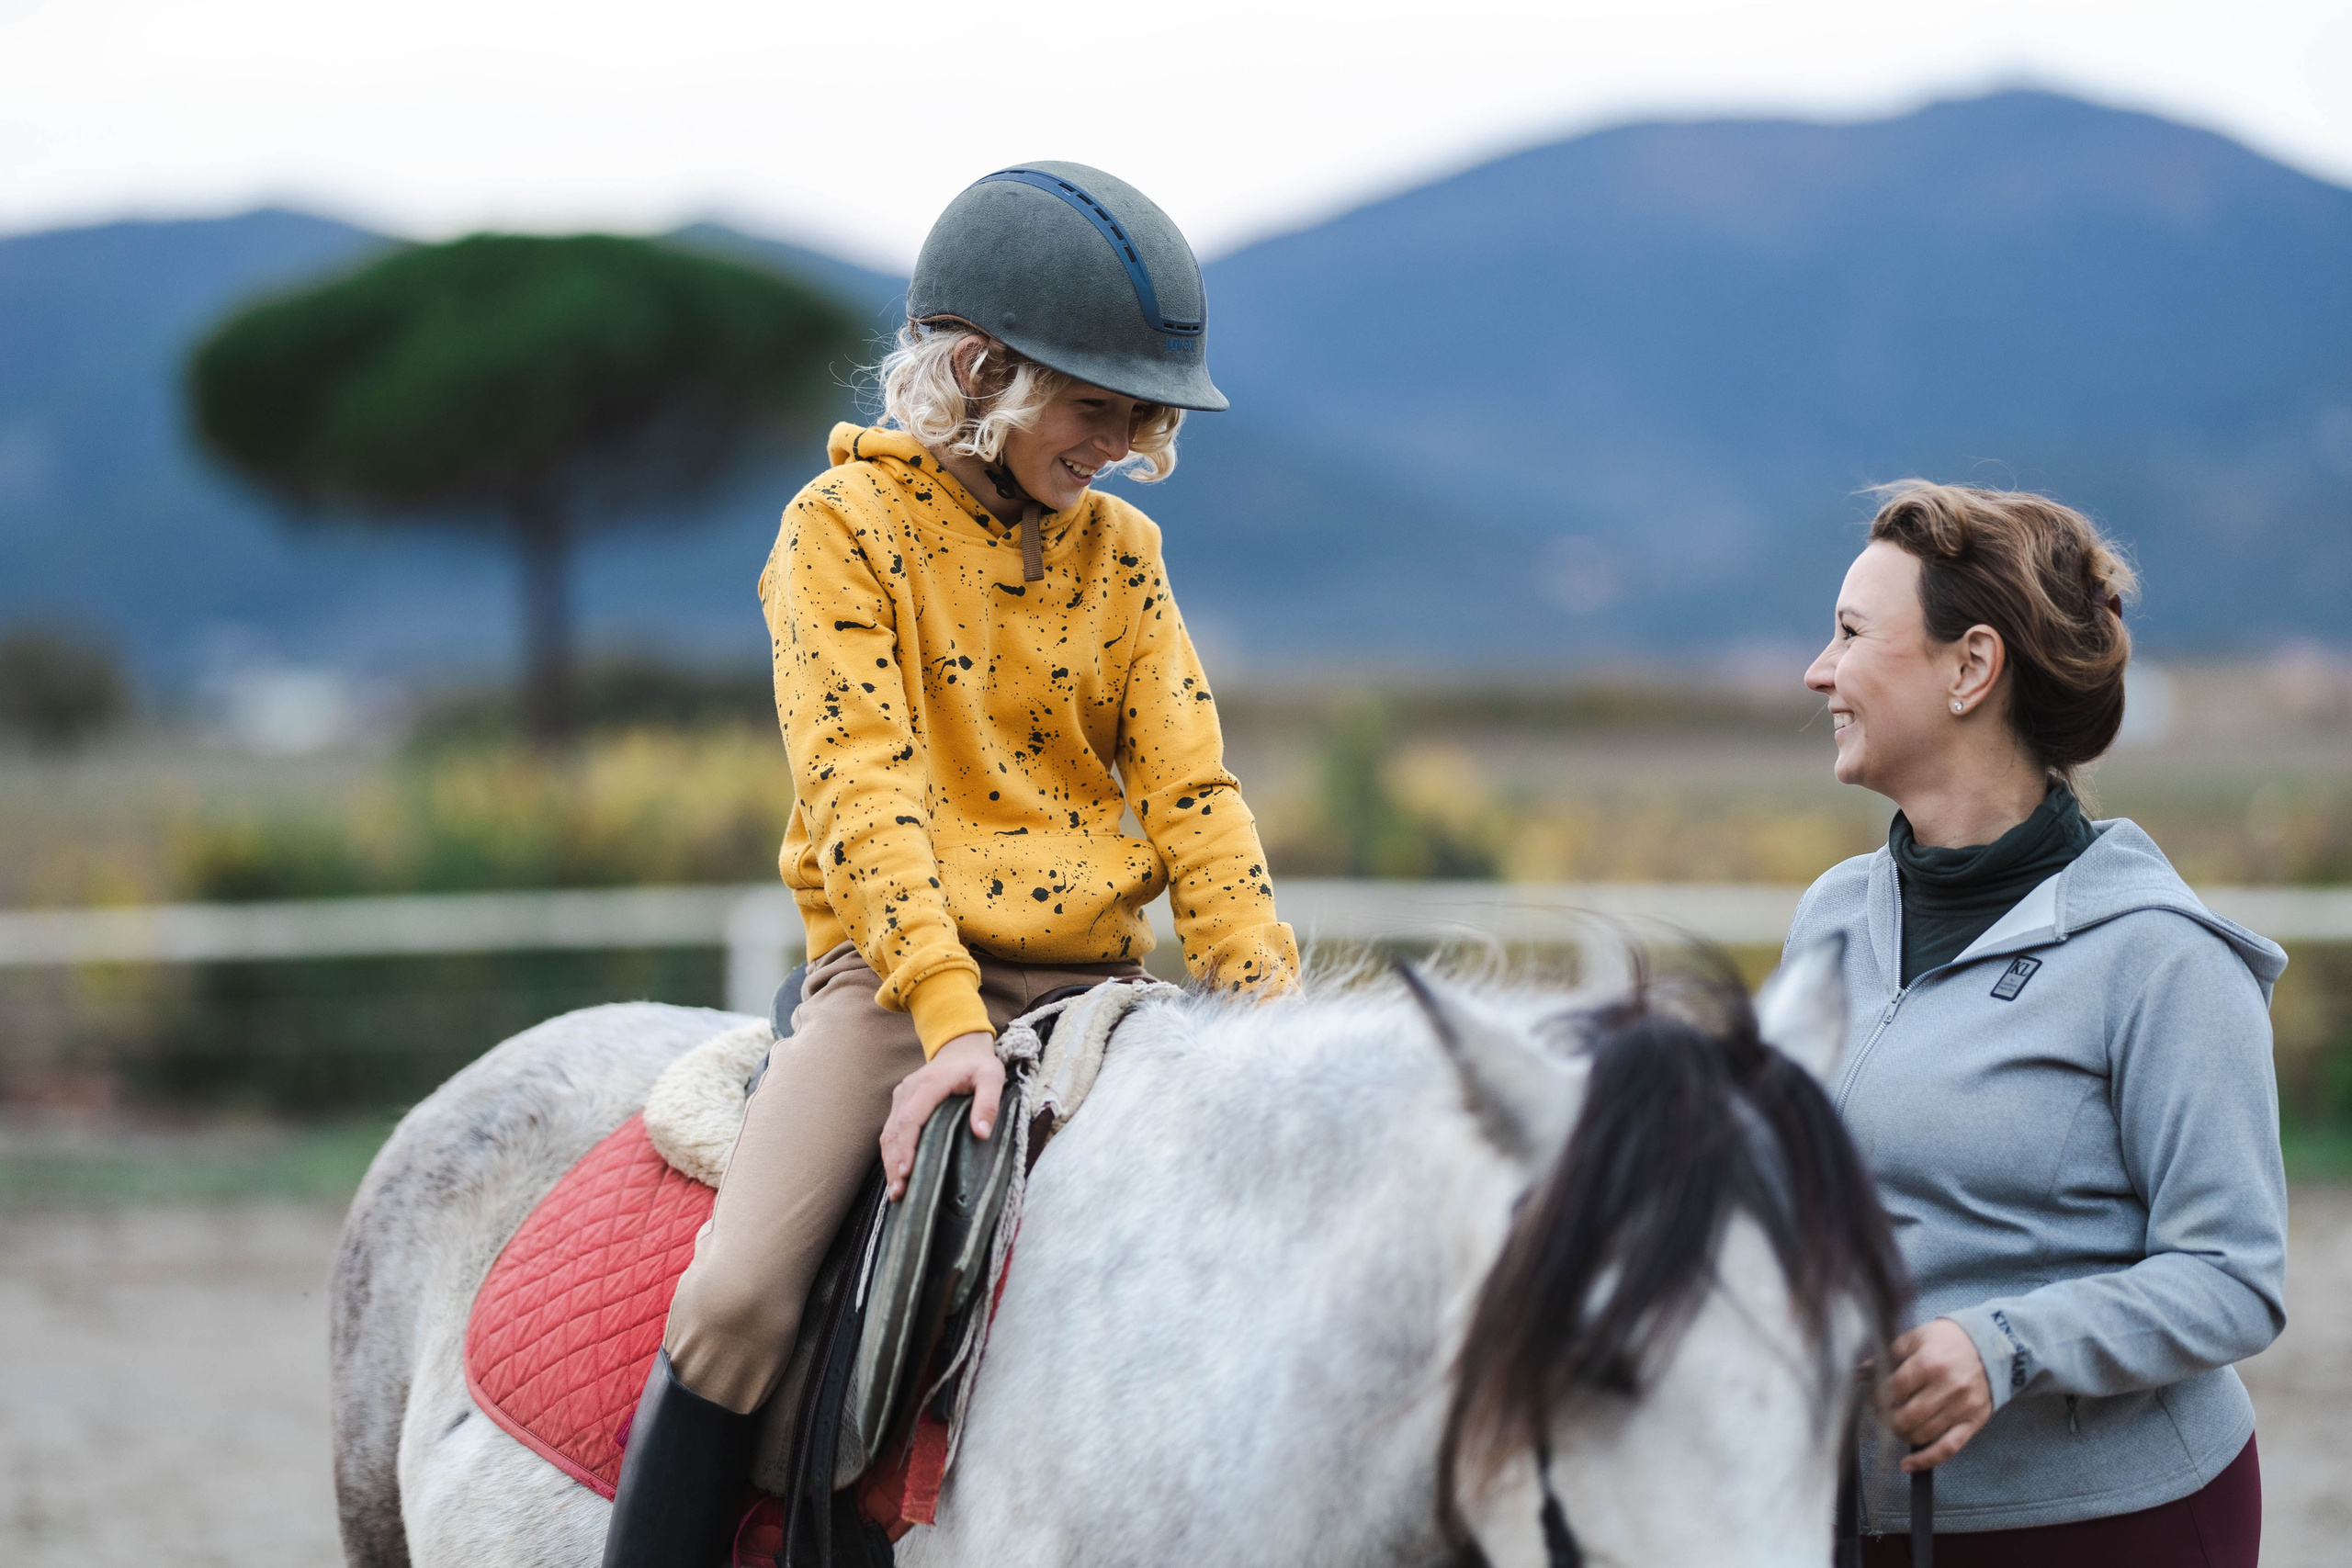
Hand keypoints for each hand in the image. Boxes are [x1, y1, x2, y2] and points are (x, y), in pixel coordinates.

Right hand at [878, 1032, 1001, 1200]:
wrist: (961, 1046)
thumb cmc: (978, 1065)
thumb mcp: (992, 1078)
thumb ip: (988, 1103)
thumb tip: (981, 1133)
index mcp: (930, 1083)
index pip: (911, 1119)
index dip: (907, 1147)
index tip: (907, 1172)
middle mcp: (909, 1090)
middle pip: (895, 1131)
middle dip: (895, 1163)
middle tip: (900, 1193)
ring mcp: (902, 1096)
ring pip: (889, 1133)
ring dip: (890, 1162)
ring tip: (896, 1192)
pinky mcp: (901, 1103)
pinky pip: (892, 1131)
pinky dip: (892, 1153)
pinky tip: (897, 1174)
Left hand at [1883, 1318, 1993, 1470]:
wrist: (1991, 1346)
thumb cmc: (1949, 1341)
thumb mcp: (1916, 1338)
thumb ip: (1886, 1355)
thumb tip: (1859, 1373)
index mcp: (1930, 1363)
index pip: (1892, 1389)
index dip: (1875, 1396)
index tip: (1870, 1396)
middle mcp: (1948, 1387)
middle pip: (1906, 1417)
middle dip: (1885, 1418)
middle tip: (1881, 1412)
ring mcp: (1962, 1408)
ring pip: (1922, 1435)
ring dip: (1901, 1434)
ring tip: (1895, 1425)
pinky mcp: (1973, 1422)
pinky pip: (1949, 1449)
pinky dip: (1926, 1460)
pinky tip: (1908, 1464)